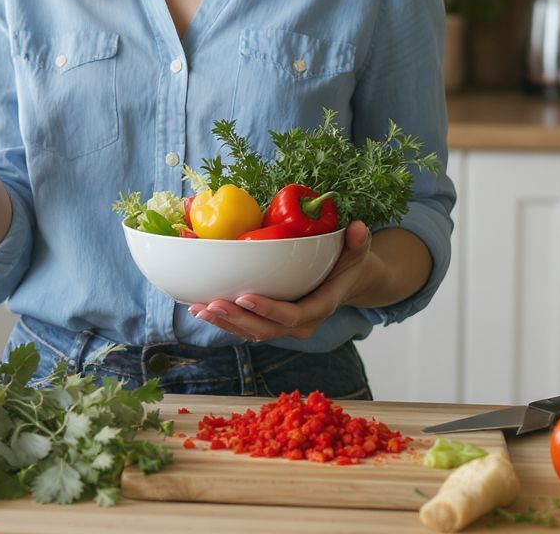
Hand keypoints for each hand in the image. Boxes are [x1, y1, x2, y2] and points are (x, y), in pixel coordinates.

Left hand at [188, 221, 372, 341]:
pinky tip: (200, 307)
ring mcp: (283, 326)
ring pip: (251, 332)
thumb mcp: (358, 251)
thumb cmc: (349, 263)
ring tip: (199, 308)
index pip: (292, 316)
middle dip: (237, 319)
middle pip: (265, 330)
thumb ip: (359, 242)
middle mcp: (300, 324)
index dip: (268, 310)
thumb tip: (359, 227)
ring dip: (224, 322)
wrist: (348, 281)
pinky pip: (245, 326)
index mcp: (319, 307)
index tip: (244, 296)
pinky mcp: (270, 322)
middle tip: (212, 303)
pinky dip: (224, 320)